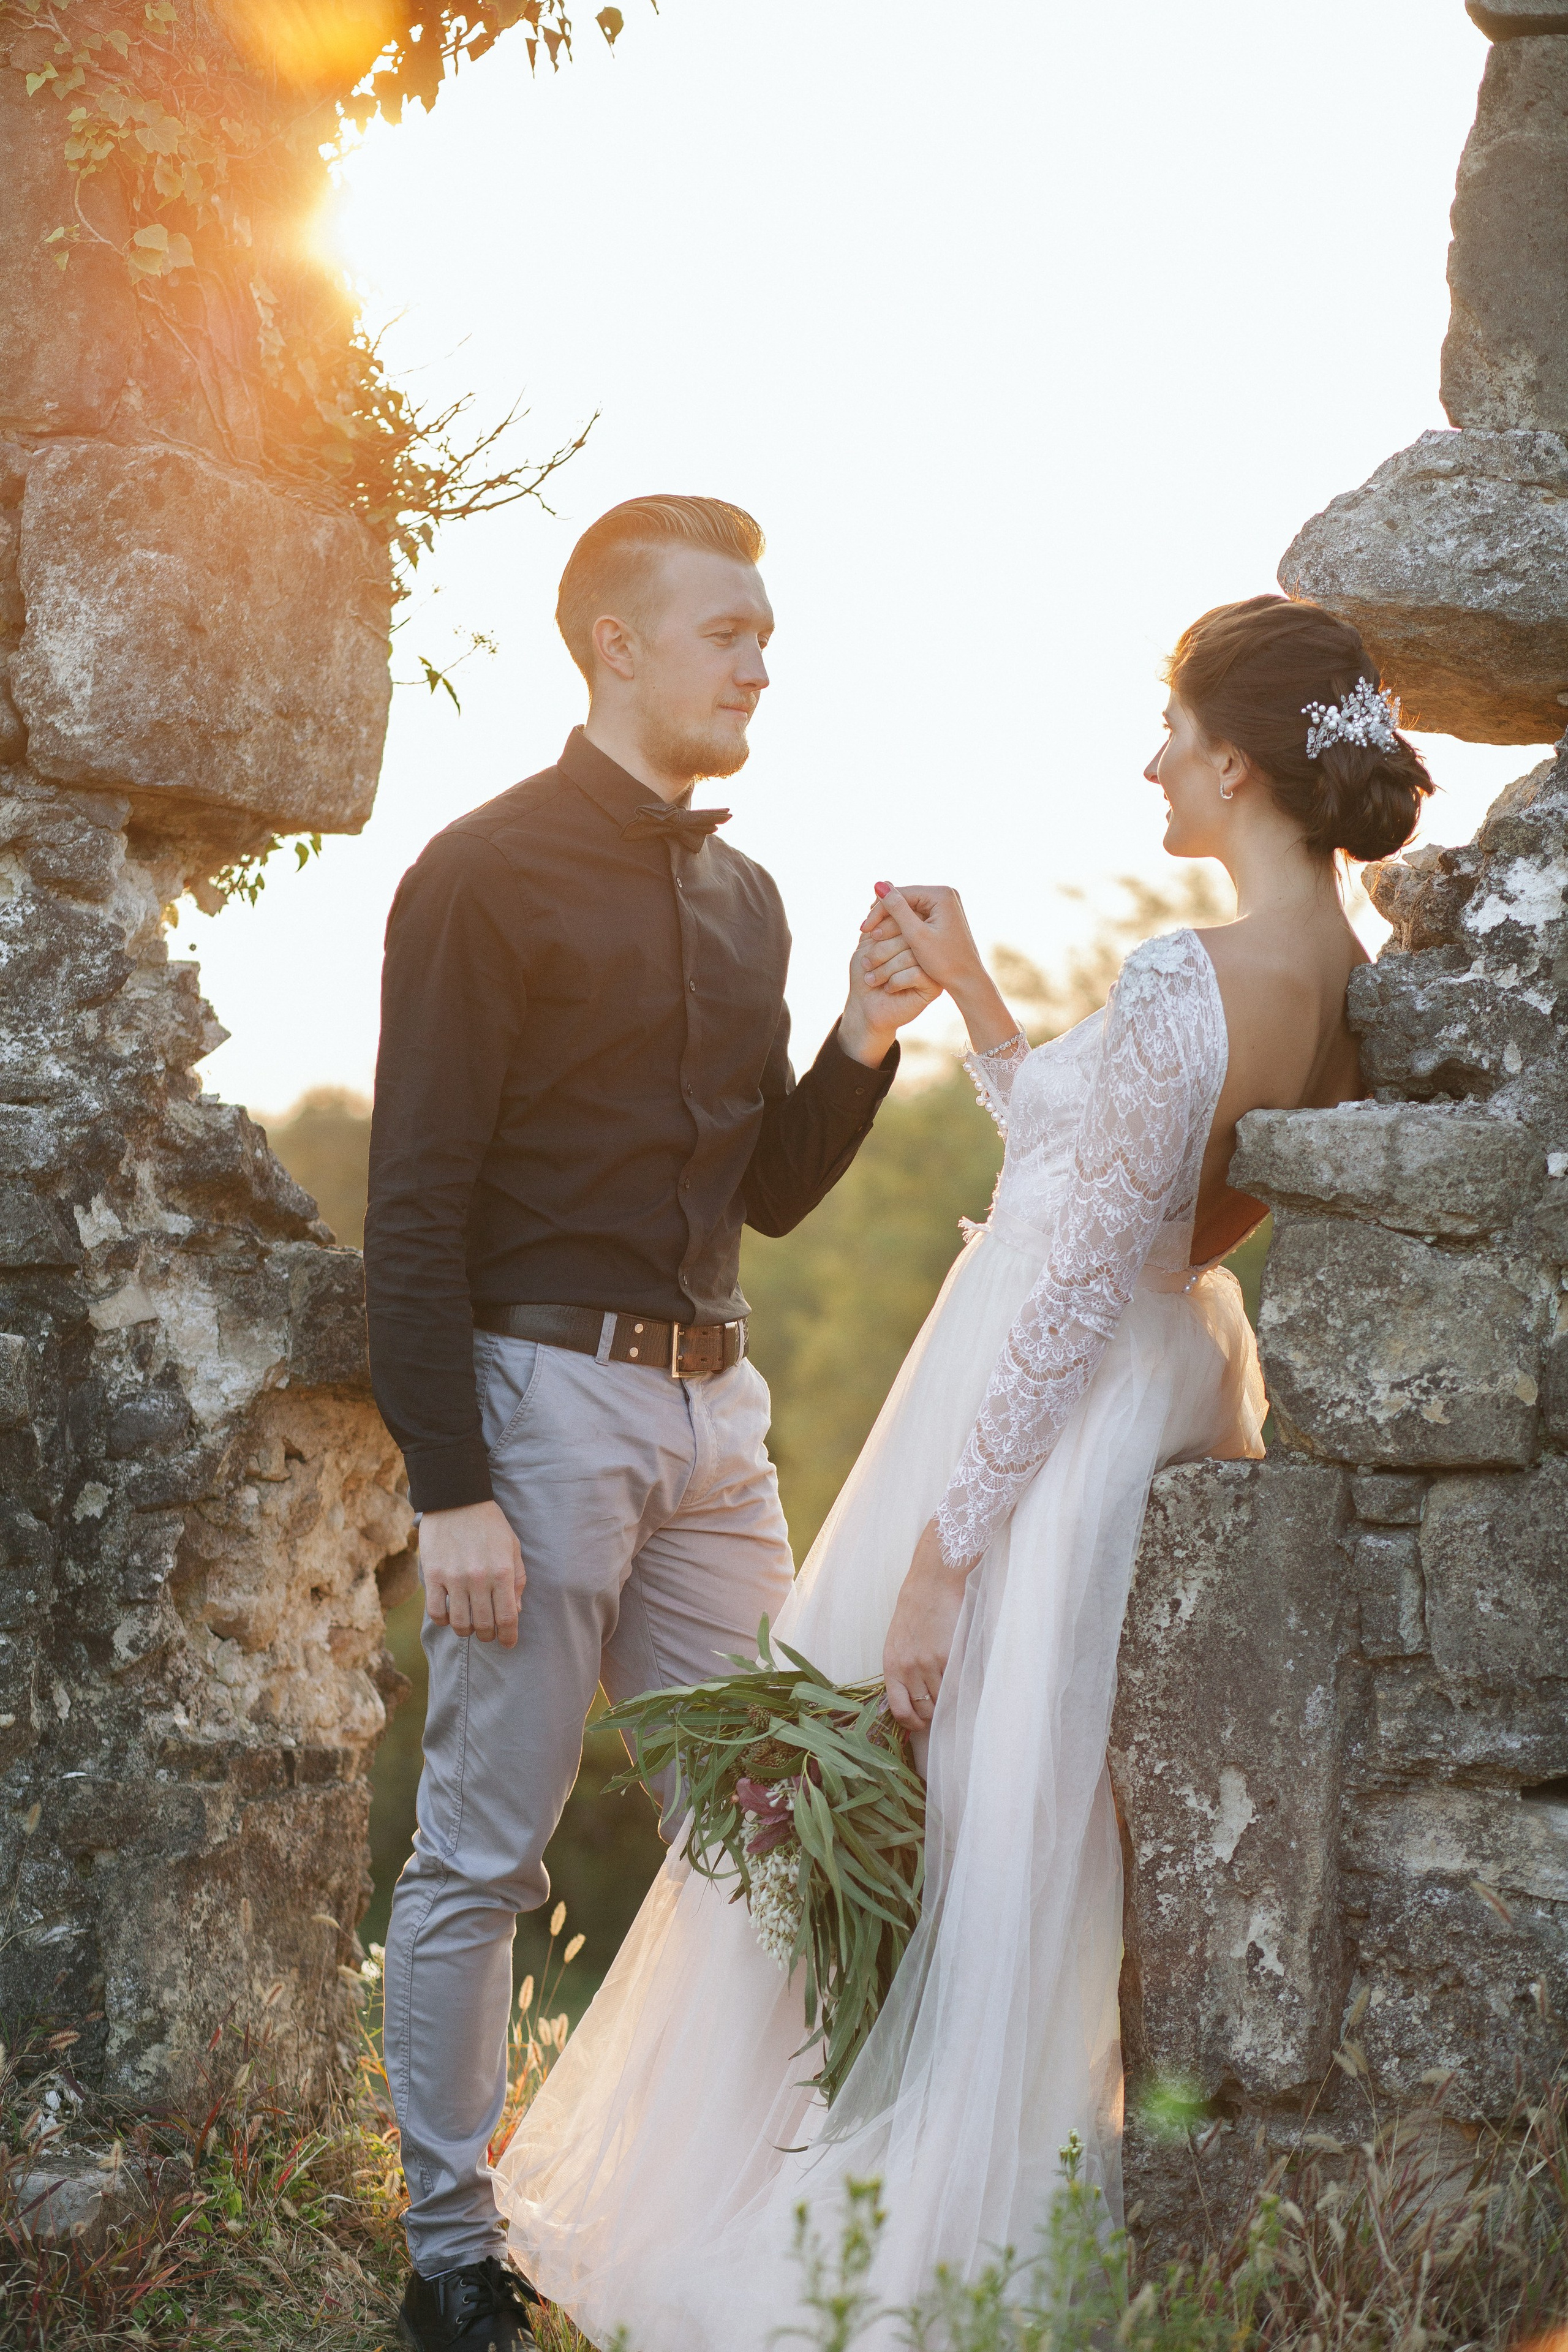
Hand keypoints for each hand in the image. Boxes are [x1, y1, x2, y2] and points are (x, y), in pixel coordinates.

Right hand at [419, 1499, 525, 1645]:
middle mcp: (479, 1578)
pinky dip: (442, 1620)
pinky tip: (449, 1615)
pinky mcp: (433, 1574)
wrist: (457, 1498)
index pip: (508, 1616)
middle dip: (488, 1636)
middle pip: (484, 1624)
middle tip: (488, 1634)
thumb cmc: (489, 1524)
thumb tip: (516, 1611)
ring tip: (469, 1626)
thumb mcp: (512, 1547)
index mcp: (502, 1571)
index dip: (509, 1636)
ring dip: (466, 1631)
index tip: (509, 1644)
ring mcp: (454, 1577)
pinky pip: (435, 1611)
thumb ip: (517, 1579)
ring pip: (459, 1623)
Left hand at [838, 894, 941, 1066]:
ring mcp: (935, 965)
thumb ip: (880, 912)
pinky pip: (915, 974)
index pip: (906, 913)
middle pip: (910, 932)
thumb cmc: (869, 973)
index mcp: (917, 929)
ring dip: (884, 967)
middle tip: (866, 960)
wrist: (871, 1009)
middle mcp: (930, 944)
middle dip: (882, 947)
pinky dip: (894, 981)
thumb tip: (882, 883)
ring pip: (911, 954)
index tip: (864, 932)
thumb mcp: (871, 939)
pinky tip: (887, 989)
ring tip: (870, 977)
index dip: (884, 918)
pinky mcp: (934, 985)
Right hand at [863, 883, 987, 996]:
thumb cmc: (944, 961)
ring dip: (891, 921)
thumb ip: (897, 909)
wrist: (967, 980)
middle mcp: (945, 894)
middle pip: (905, 899)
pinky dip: (902, 926)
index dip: (879, 910)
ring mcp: (945, 905)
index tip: (863, 928)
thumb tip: (878, 884)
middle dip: (884, 915)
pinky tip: (887, 937)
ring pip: (909, 908)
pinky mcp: (943, 916)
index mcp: (942, 894)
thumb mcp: (916, 935)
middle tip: (864, 931)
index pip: (901, 894)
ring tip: (873, 937)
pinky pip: (917, 916)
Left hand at [883, 1516, 972, 1731]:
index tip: (920, 1724)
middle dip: (932, 1714)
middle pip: (924, 1710)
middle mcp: (908, 1669)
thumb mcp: (898, 1642)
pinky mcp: (950, 1657)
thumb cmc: (915, 1611)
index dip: (912, 1723)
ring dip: (947, 1700)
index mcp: (891, 1665)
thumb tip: (912, 1697)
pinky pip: (957, 1686)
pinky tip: (960, 1680)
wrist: (931, 1584)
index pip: (899, 1709)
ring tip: (949, 1689)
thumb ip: (902, 1669)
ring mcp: (930, 1664)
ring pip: (941, 1701)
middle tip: (939, 1705)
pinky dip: (960, 1689)